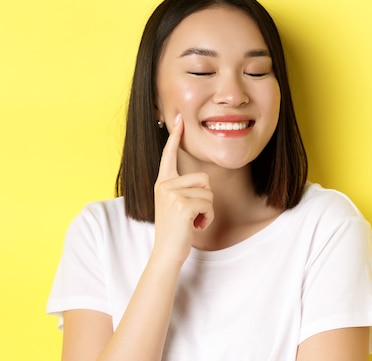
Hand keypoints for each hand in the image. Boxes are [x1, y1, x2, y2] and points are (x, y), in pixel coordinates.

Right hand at [153, 115, 213, 264]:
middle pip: (204, 178)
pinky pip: (209, 205)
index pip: (169, 155)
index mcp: (162, 183)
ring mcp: (172, 194)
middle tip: (191, 215)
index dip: (175, 136)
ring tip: (192, 221)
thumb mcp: (175, 205)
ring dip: (207, 210)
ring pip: (208, 192)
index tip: (179, 118)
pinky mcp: (182, 205)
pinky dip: (207, 219)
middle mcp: (165, 185)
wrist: (167, 253)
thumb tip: (201, 180)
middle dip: (206, 199)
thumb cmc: (175, 230)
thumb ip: (181, 189)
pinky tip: (195, 226)